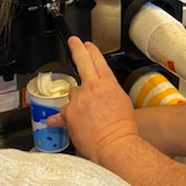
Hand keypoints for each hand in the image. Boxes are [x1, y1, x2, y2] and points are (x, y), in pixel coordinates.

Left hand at [52, 36, 138, 163]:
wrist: (115, 145)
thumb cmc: (123, 129)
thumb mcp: (122, 104)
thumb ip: (108, 96)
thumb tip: (101, 97)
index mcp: (109, 84)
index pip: (98, 61)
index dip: (92, 51)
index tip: (87, 44)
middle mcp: (93, 87)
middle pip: (82, 62)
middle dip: (77, 49)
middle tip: (73, 41)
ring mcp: (79, 98)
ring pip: (73, 93)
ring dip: (77, 102)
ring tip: (87, 118)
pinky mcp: (68, 112)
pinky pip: (63, 112)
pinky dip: (66, 117)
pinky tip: (72, 124)